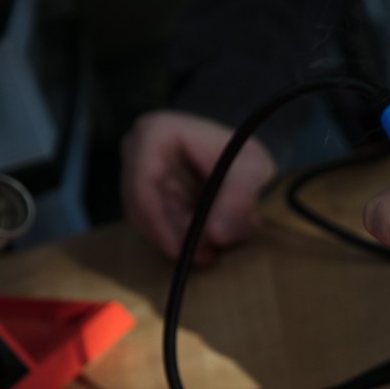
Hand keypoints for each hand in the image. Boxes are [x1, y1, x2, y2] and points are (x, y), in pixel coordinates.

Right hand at [121, 111, 275, 262]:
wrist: (242, 157)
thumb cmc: (245, 155)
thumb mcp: (252, 170)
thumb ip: (239, 199)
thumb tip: (218, 236)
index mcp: (156, 132)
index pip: (144, 184)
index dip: (159, 223)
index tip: (182, 251)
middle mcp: (137, 148)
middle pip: (142, 205)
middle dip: (175, 235)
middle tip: (207, 256)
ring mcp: (137, 169)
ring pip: (146, 218)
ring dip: (179, 239)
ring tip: (214, 250)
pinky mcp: (145, 190)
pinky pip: (155, 221)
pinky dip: (180, 236)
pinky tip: (208, 242)